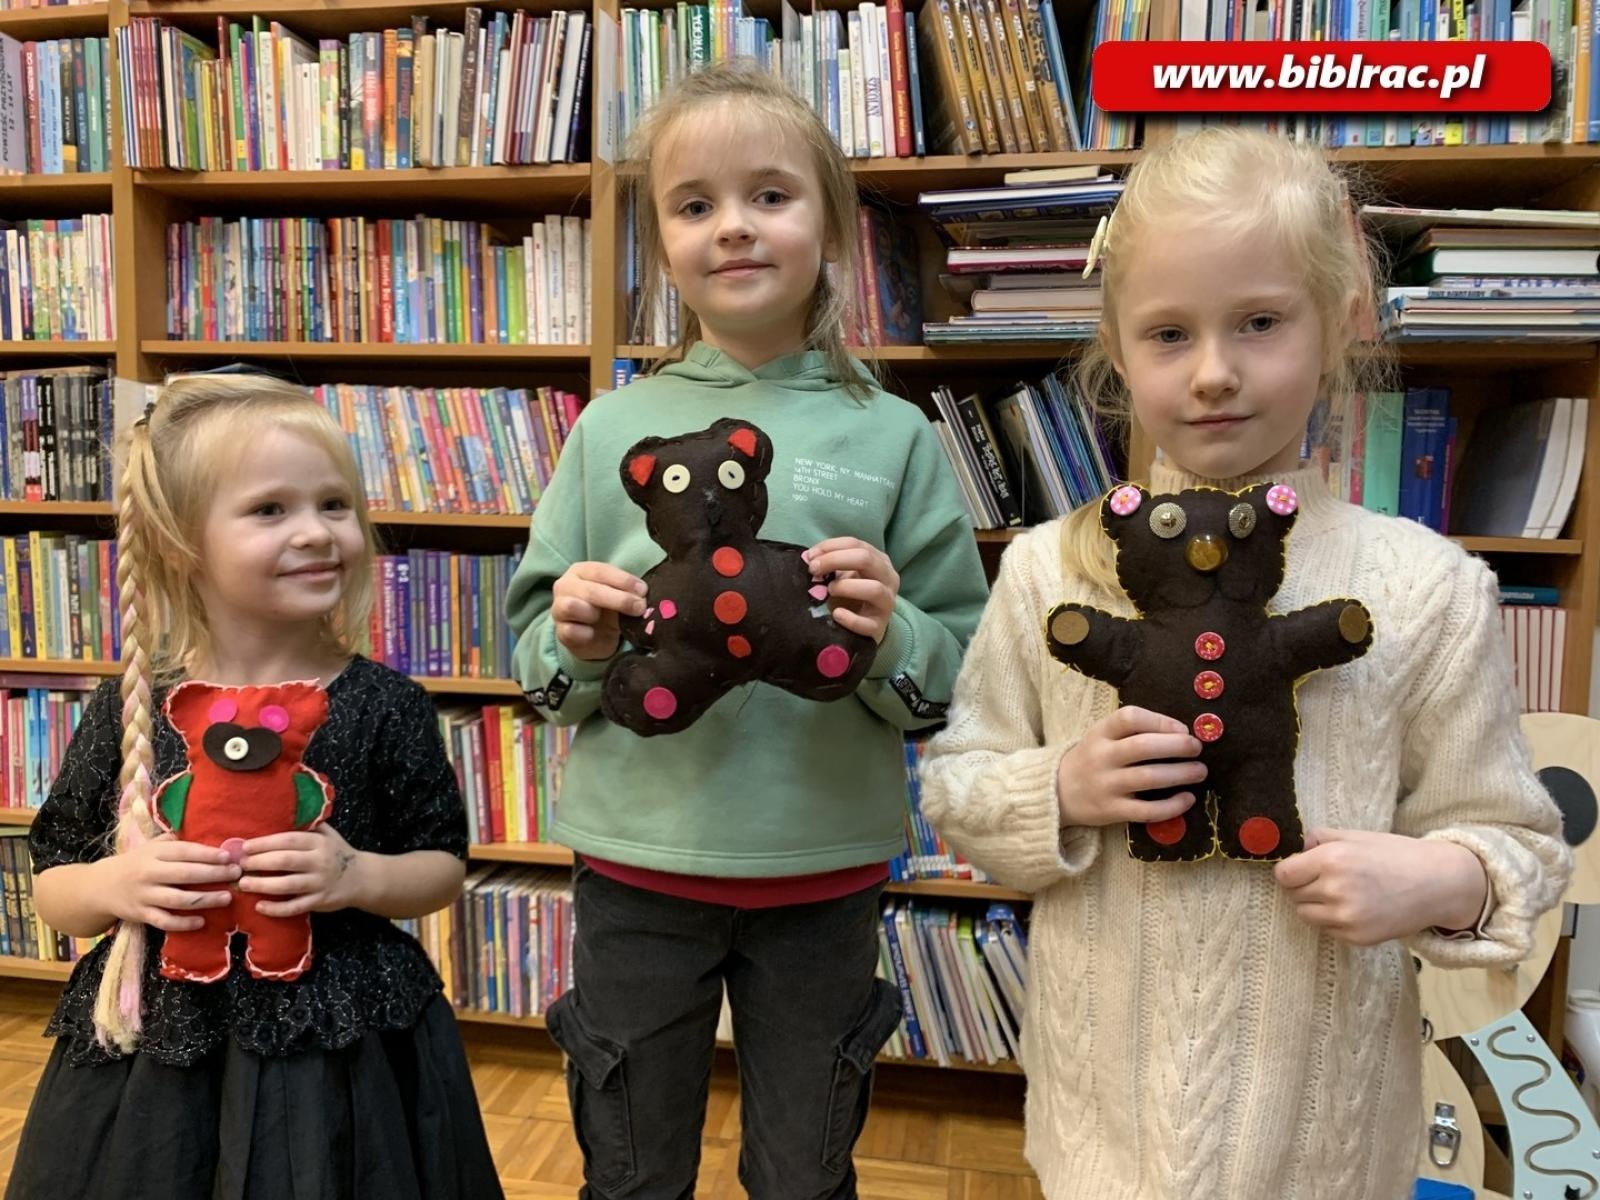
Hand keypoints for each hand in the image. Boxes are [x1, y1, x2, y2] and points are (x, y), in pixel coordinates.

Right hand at [100, 834, 242, 931]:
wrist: (99, 887)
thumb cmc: (135, 863)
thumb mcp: (151, 847)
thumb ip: (175, 842)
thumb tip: (209, 837)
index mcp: (153, 853)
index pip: (184, 852)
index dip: (207, 854)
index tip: (229, 856)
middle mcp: (149, 873)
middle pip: (186, 874)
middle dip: (214, 874)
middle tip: (237, 874)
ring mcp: (144, 895)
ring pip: (178, 899)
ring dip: (206, 899)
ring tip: (227, 897)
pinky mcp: (141, 915)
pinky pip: (165, 921)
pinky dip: (183, 923)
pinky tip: (201, 921)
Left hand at [237, 825, 367, 917]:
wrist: (361, 878)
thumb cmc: (336, 853)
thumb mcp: (327, 834)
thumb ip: (306, 826)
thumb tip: (275, 817)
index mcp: (319, 843)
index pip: (289, 840)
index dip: (266, 843)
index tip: (246, 846)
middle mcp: (320, 862)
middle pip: (285, 861)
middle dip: (259, 862)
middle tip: (240, 865)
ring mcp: (320, 883)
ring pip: (287, 885)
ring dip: (263, 885)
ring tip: (243, 884)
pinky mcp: (319, 901)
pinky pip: (295, 907)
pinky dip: (276, 909)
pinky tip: (259, 906)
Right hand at [552, 562, 647, 659]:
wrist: (595, 636)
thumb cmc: (608, 607)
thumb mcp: (619, 594)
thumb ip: (627, 590)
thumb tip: (642, 594)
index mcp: (580, 571)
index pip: (600, 571)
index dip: (623, 580)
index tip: (643, 590)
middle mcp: (565, 586)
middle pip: (590, 590)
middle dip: (618, 599)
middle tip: (639, 607)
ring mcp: (558, 608)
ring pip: (572, 607)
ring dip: (593, 613)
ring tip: (603, 619)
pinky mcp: (559, 631)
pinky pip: (571, 631)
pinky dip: (586, 634)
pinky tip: (593, 634)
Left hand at [803, 537, 899, 642]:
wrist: (863, 626)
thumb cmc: (851, 596)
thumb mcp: (843, 575)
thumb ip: (829, 564)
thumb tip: (808, 557)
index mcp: (879, 561)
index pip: (856, 544)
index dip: (831, 547)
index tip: (810, 556)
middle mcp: (888, 578)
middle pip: (866, 559)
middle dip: (835, 560)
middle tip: (813, 570)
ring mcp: (886, 603)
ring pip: (874, 589)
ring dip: (846, 586)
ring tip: (829, 590)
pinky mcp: (879, 627)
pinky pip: (867, 624)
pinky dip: (850, 619)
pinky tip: (836, 614)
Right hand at [1056, 706, 1204, 828]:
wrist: (1057, 791)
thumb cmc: (1091, 759)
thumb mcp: (1101, 736)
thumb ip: (1132, 732)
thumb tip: (1181, 732)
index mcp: (1100, 733)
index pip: (1130, 718)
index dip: (1160, 721)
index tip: (1182, 729)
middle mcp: (1101, 757)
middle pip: (1143, 747)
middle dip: (1177, 746)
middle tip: (1197, 748)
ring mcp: (1106, 785)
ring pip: (1149, 778)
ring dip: (1181, 773)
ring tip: (1200, 771)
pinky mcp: (1111, 811)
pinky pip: (1146, 811)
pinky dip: (1172, 806)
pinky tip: (1188, 799)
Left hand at [1274, 829, 1488, 945]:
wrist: (1438, 884)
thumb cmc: (1396, 855)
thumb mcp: (1356, 836)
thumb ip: (1319, 838)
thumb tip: (1294, 847)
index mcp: (1331, 859)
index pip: (1283, 874)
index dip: (1291, 871)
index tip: (1301, 869)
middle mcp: (1335, 890)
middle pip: (1293, 895)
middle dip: (1303, 886)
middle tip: (1327, 880)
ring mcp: (1346, 917)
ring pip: (1306, 915)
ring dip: (1315, 905)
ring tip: (1342, 894)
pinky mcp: (1357, 938)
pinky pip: (1327, 929)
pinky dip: (1334, 920)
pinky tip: (1358, 907)